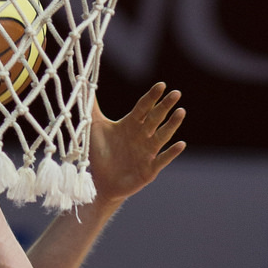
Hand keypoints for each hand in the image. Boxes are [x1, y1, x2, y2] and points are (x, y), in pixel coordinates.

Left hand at [89, 84, 185, 204]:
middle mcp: (142, 136)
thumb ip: (92, 106)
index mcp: (131, 124)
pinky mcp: (149, 169)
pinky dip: (172, 153)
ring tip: (181, 112)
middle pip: (155, 118)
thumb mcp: (94, 127)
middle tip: (176, 93)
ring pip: (162, 136)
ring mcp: (147, 152)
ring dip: (172, 125)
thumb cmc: (98, 153)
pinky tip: (181, 144)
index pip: (144, 107)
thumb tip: (86, 85)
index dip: (152, 97)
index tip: (162, 85)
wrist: (99, 182)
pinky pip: (162, 160)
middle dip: (165, 106)